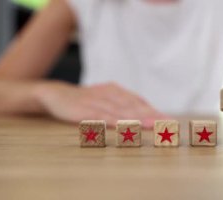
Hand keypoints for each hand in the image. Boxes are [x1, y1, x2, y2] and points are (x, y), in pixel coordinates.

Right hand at [35, 81, 167, 126]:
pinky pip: (98, 115)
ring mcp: (94, 100)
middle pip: (133, 106)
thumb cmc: (84, 100)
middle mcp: (108, 93)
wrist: (53, 94)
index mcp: (116, 91)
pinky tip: (121, 126)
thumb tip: (147, 118)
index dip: (154, 111)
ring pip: (119, 110)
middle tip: (166, 124)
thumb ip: (123, 108)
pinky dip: (111, 120)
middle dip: (151, 115)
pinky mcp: (80, 108)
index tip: (169, 121)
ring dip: (136, 118)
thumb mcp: (105, 101)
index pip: (139, 102)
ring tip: (152, 125)